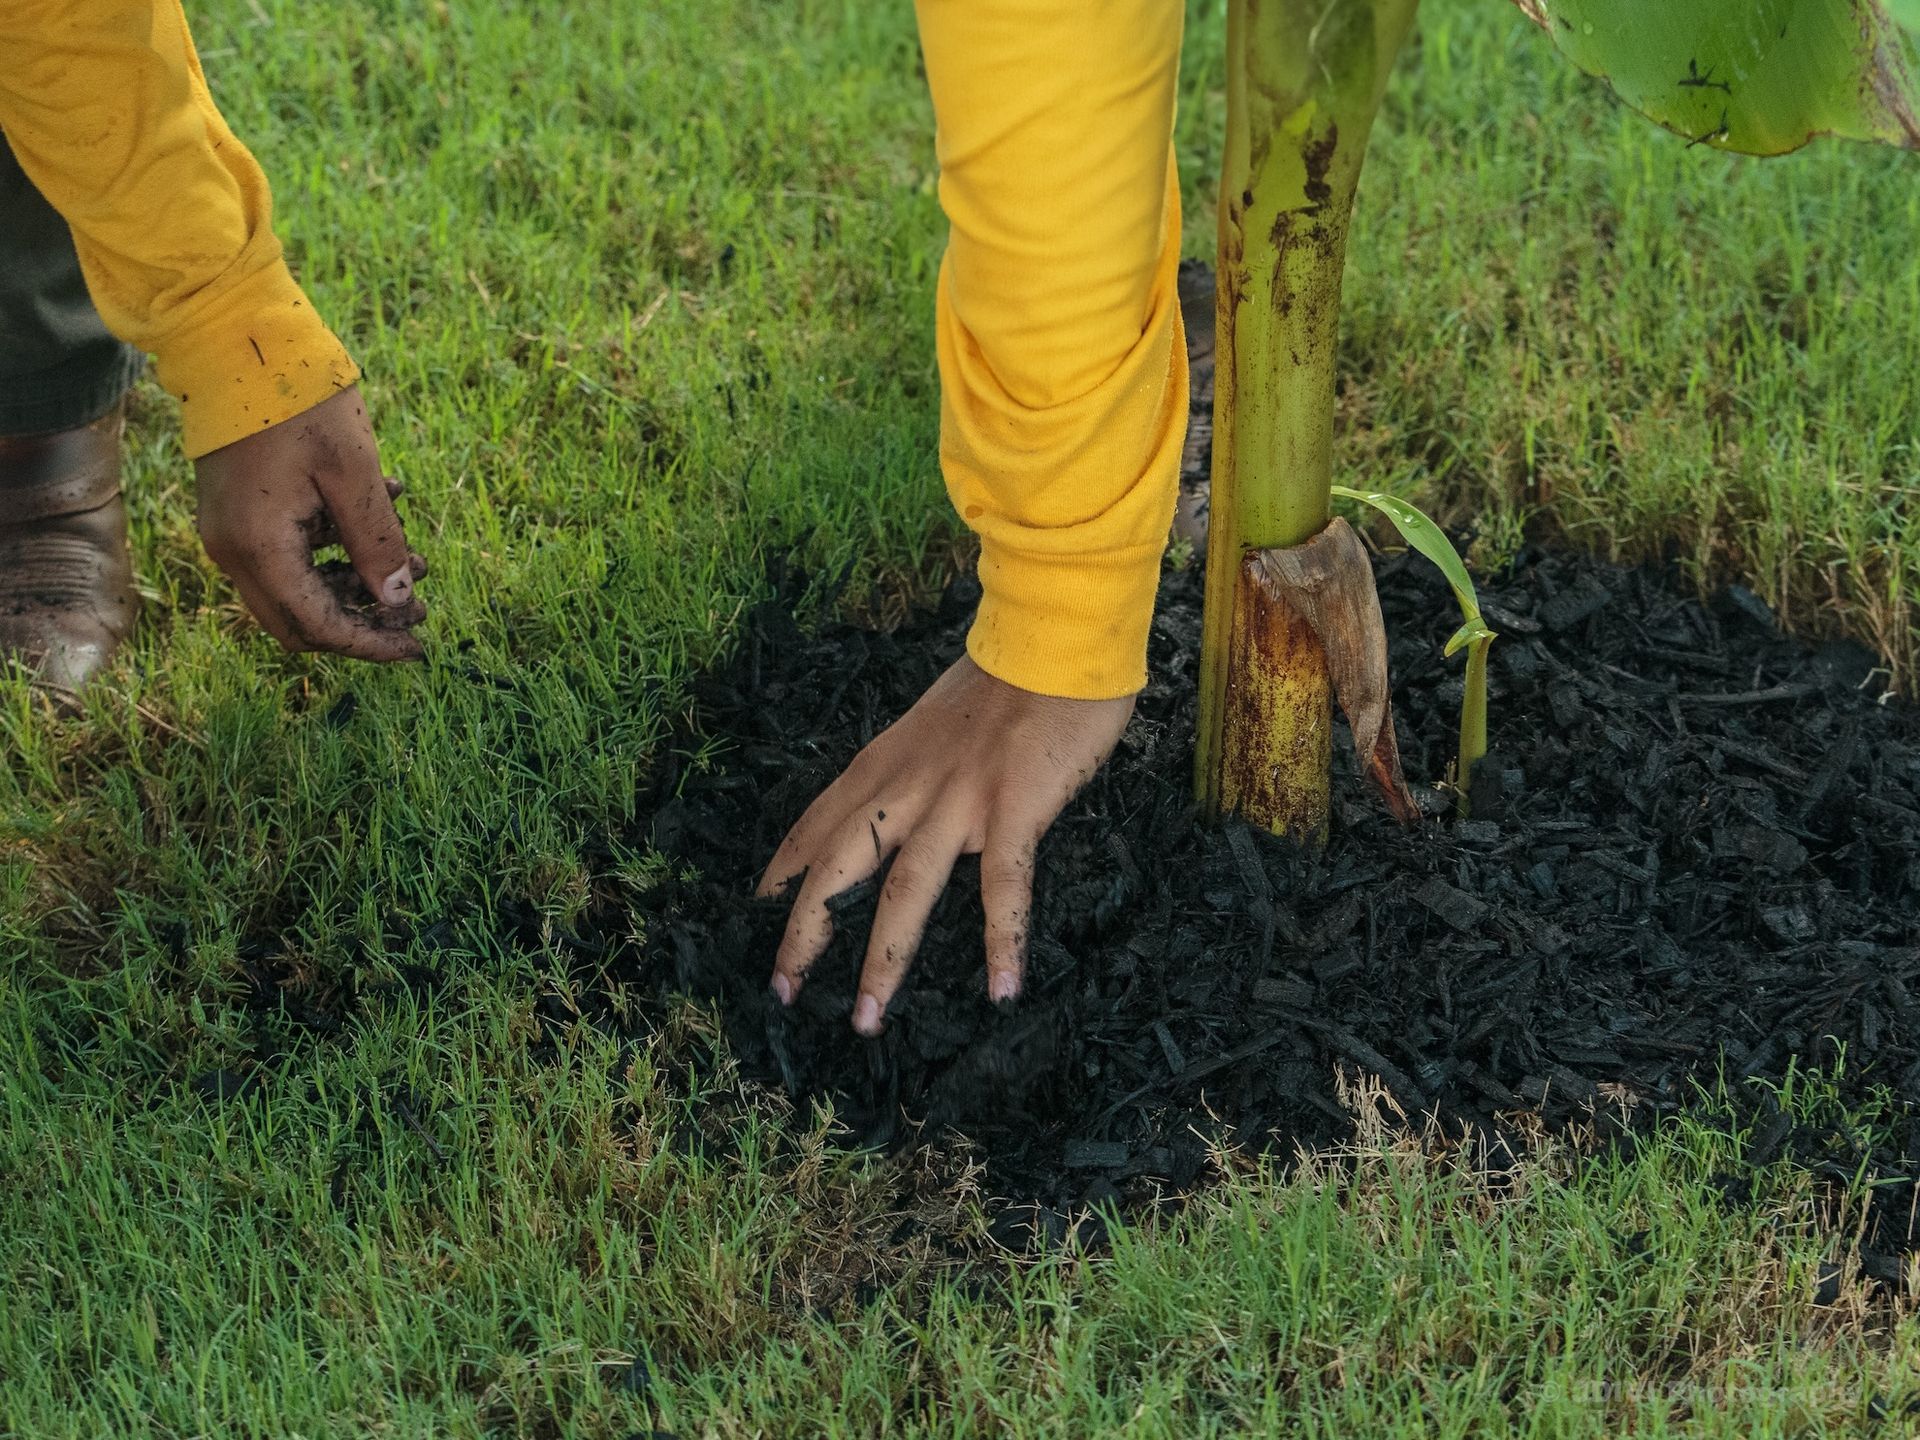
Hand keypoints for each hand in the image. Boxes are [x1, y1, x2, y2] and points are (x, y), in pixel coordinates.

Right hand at [194, 385, 427, 660]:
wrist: (233, 338)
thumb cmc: (297, 399)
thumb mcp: (355, 473)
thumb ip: (378, 542)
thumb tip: (399, 601)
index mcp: (259, 547)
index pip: (318, 627)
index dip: (371, 644)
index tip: (418, 645)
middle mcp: (234, 550)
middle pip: (301, 623)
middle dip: (364, 621)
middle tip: (418, 606)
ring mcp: (230, 531)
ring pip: (297, 590)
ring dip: (357, 583)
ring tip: (415, 556)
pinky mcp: (238, 510)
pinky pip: (289, 553)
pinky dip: (337, 549)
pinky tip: (384, 511)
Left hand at [757, 656, 1133, 1035]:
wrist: (1056, 639)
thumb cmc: (1007, 680)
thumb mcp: (934, 721)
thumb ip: (913, 767)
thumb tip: (906, 808)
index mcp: (884, 762)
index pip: (816, 825)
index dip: (784, 872)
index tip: (757, 914)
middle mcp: (906, 786)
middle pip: (837, 869)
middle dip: (805, 934)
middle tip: (783, 993)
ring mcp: (958, 800)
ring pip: (904, 891)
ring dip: (883, 961)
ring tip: (868, 1020)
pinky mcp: (1013, 808)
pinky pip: (1003, 885)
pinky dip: (1001, 940)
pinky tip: (1004, 991)